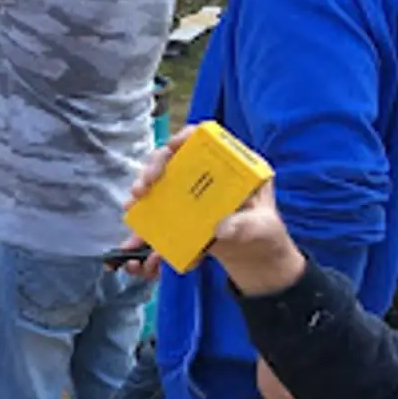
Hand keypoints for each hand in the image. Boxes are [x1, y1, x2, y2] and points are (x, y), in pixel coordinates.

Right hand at [127, 127, 303, 294]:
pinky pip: (158, 216)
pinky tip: (136, 240)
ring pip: (159, 185)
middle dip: (152, 169)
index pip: (205, 141)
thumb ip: (245, 226)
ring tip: (132, 205)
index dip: (185, 138)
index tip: (171, 148)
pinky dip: (145, 228)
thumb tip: (221, 228)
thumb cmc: (265, 235)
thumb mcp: (262, 228)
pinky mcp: (180, 214)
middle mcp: (206, 175)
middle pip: (173, 160)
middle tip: (143, 187)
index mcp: (231, 167)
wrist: (255, 260)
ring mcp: (190, 194)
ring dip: (141, 194)